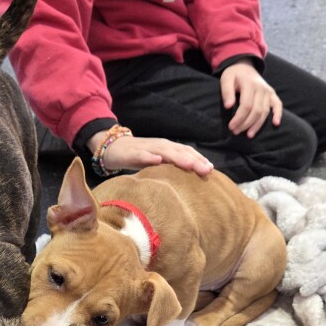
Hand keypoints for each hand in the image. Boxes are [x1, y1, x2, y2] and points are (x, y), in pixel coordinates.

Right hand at [87, 131, 213, 176]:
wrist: (114, 148)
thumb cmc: (140, 156)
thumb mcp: (159, 162)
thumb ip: (172, 167)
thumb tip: (190, 180)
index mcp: (168, 148)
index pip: (187, 152)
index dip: (199, 160)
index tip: (212, 170)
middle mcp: (161, 146)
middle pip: (180, 152)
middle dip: (194, 160)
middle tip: (207, 170)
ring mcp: (147, 148)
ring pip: (165, 152)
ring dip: (178, 157)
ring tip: (190, 165)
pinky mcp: (134, 153)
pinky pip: (143, 154)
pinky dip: (150, 157)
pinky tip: (157, 160)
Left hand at [220, 59, 281, 137]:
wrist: (244, 66)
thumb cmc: (234, 75)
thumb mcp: (226, 79)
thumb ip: (226, 91)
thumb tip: (228, 106)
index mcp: (250, 84)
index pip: (246, 105)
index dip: (239, 118)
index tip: (231, 127)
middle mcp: (261, 88)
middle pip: (256, 111)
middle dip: (246, 124)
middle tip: (235, 132)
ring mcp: (268, 91)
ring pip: (265, 112)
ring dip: (257, 125)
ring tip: (249, 134)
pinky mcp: (272, 94)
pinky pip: (278, 105)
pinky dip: (278, 114)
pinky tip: (276, 124)